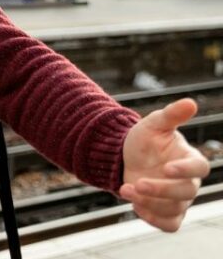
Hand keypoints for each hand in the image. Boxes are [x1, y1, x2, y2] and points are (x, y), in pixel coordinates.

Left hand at [120, 98, 211, 231]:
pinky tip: (134, 205)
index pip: (200, 168)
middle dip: (161, 190)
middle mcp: (188, 182)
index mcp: (190, 159)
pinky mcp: (166, 212)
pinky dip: (154, 219)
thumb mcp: (153, 124)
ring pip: (175, 209)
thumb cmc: (145, 140)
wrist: (126, 158)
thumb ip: (171, 115)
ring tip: (126, 189)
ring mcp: (179, 200)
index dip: (186, 170)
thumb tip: (190, 102)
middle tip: (136, 183)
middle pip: (187, 192)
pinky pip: (170, 225)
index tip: (167, 168)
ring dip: (150, 203)